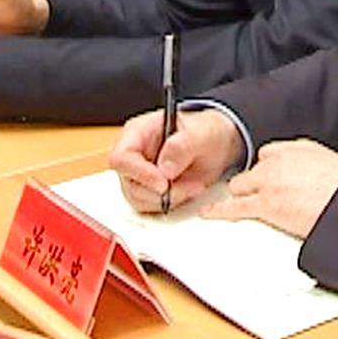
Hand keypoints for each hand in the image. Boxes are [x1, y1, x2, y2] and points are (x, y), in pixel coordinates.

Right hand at [109, 107, 243, 213]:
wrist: (216, 145)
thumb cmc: (204, 132)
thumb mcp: (201, 133)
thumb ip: (183, 145)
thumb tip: (164, 168)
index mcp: (137, 133)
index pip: (121, 158)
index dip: (139, 173)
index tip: (164, 183)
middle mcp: (133, 156)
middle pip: (130, 183)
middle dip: (160, 191)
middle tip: (191, 185)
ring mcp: (138, 175)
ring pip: (139, 199)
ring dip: (170, 198)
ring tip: (195, 184)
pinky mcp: (147, 191)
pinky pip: (151, 206)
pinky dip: (172, 203)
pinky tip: (189, 189)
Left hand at [204, 138, 337, 238]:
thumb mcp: (336, 169)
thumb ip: (318, 171)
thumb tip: (318, 184)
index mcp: (302, 148)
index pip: (271, 153)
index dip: (267, 168)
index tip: (268, 177)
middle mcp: (282, 159)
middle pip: (254, 169)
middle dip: (254, 183)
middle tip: (259, 196)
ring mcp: (270, 180)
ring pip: (241, 186)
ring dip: (241, 196)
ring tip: (238, 206)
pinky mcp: (265, 203)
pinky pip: (235, 206)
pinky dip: (219, 210)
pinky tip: (211, 213)